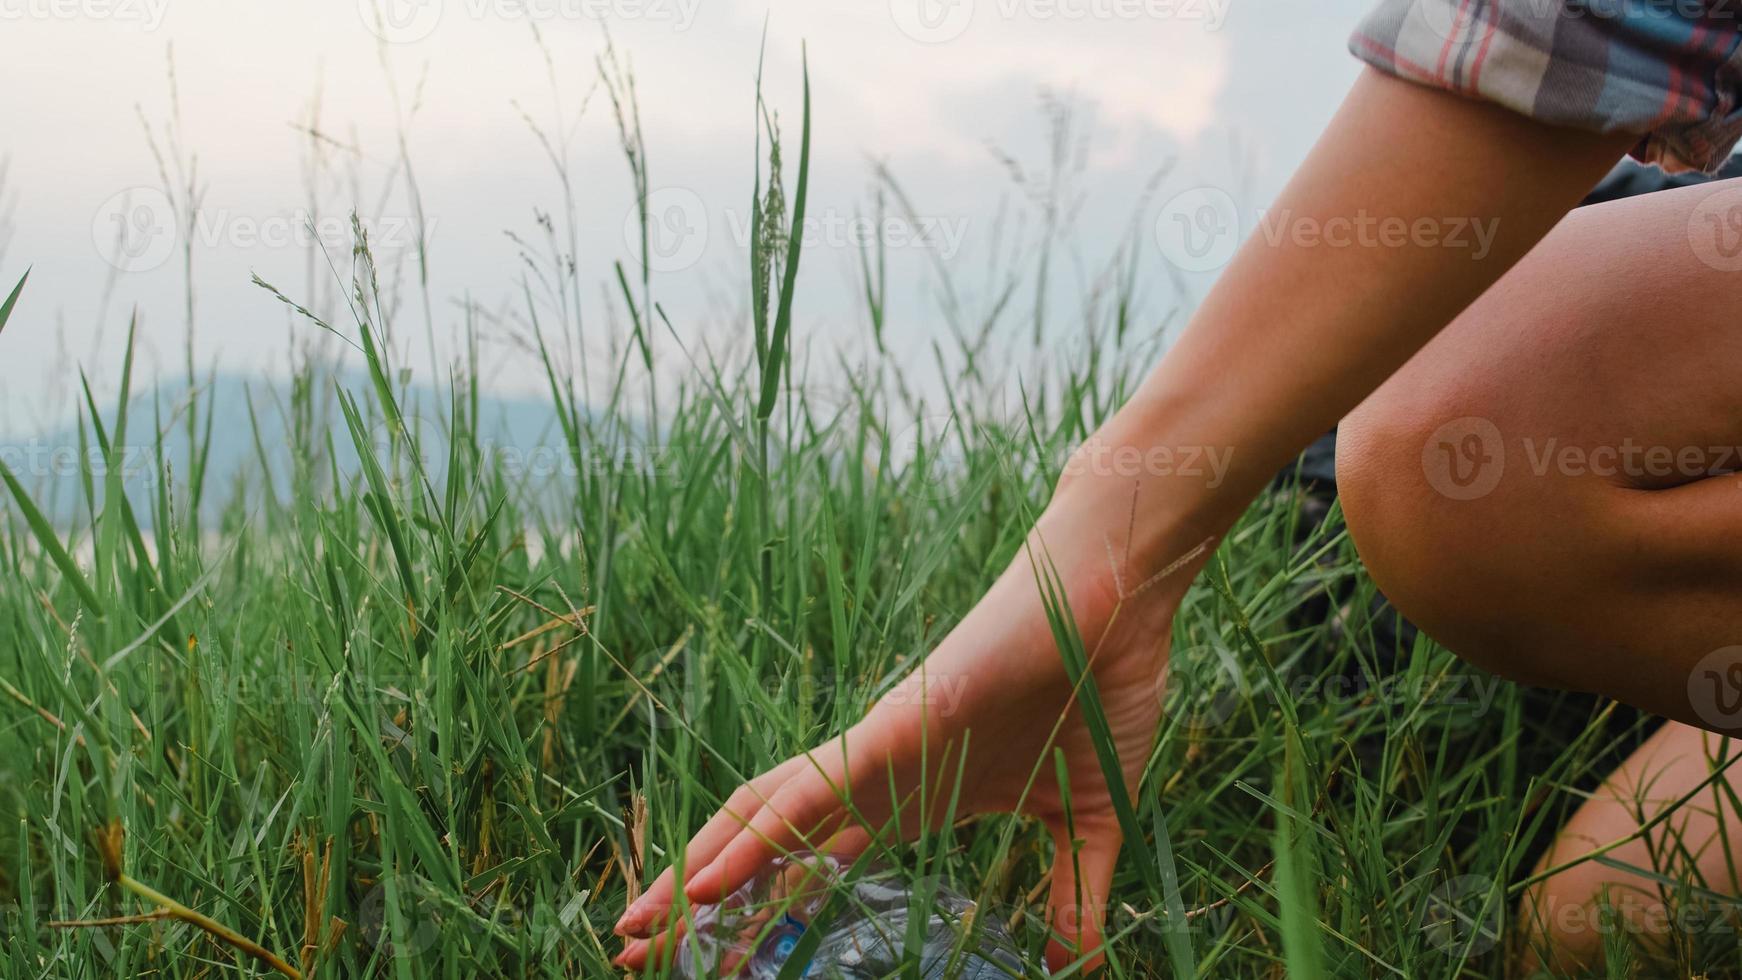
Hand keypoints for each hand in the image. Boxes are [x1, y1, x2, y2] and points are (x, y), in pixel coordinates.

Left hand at [614, 479, 1206, 972]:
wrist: (1118, 602)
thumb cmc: (1097, 690)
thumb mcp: (1087, 824)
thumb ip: (1074, 897)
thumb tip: (1079, 966)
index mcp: (911, 801)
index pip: (813, 868)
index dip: (758, 911)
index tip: (707, 962)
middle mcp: (876, 777)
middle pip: (766, 847)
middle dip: (699, 901)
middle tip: (630, 953)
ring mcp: (878, 748)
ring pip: (764, 815)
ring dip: (699, 871)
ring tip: (635, 926)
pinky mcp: (895, 722)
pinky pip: (812, 786)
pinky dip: (759, 832)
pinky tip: (711, 875)